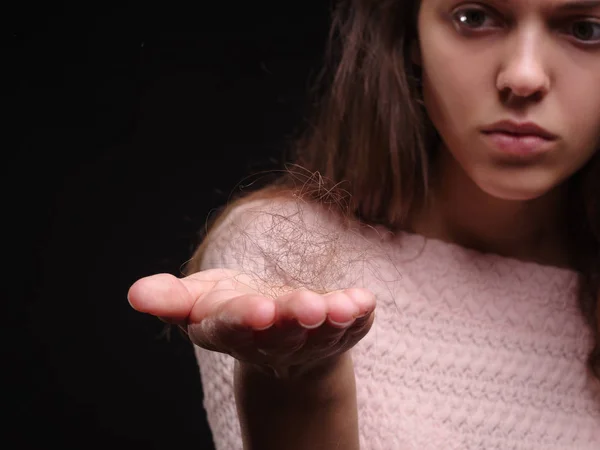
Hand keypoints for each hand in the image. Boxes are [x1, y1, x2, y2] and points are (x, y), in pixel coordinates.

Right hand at [127, 268, 374, 377]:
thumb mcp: (199, 299)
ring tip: (341, 306)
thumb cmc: (234, 307)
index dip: (243, 319)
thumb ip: (170, 298)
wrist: (278, 332)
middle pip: (280, 332)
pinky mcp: (339, 332)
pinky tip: (365, 301)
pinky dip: (358, 314)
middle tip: (305, 307)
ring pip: (320, 333)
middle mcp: (271, 340)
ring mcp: (309, 340)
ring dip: (331, 320)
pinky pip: (351, 326)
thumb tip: (135, 294)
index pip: (232, 327)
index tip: (257, 309)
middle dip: (292, 319)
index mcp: (231, 330)